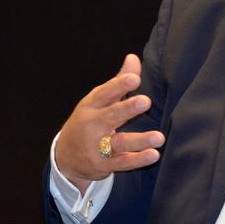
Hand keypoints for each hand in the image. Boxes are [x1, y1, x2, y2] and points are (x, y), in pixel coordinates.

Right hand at [55, 54, 164, 192]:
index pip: (105, 93)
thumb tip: (133, 57)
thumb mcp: (99, 101)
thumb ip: (119, 82)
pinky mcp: (102, 165)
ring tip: (159, 137)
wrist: (65, 157)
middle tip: (146, 101)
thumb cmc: (90, 120)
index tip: (134, 78)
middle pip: (110, 116)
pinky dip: (137, 160)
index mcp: (91, 106)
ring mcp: (96, 147)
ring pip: (119, 142)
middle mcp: (92, 125)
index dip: (119, 85)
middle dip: (127, 109)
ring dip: (139, 140)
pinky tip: (153, 154)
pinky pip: (121, 163)